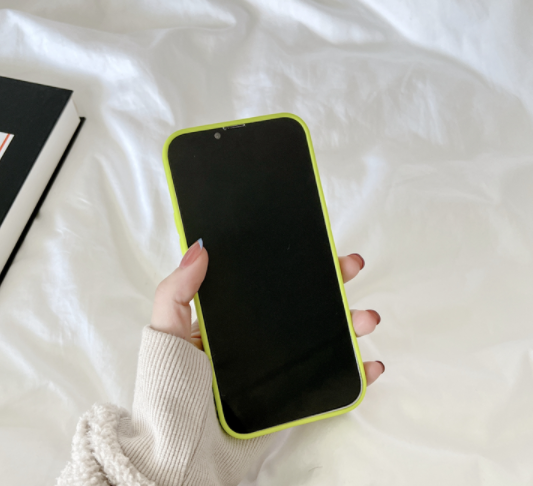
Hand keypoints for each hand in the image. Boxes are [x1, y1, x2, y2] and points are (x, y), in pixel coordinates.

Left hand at [150, 239, 384, 385]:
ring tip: (366, 319)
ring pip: (325, 339)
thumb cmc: (170, 390)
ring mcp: (281, 367)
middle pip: (305, 305)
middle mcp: (262, 339)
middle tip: (351, 267)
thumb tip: (199, 248)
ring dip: (352, 325)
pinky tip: (370, 366)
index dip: (295, 263)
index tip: (318, 247)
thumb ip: (177, 291)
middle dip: (333, 285)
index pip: (270, 284)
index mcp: (235, 319)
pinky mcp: (293, 396)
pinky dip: (357, 374)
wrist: (185, 452)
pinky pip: (331, 380)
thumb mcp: (167, 333)